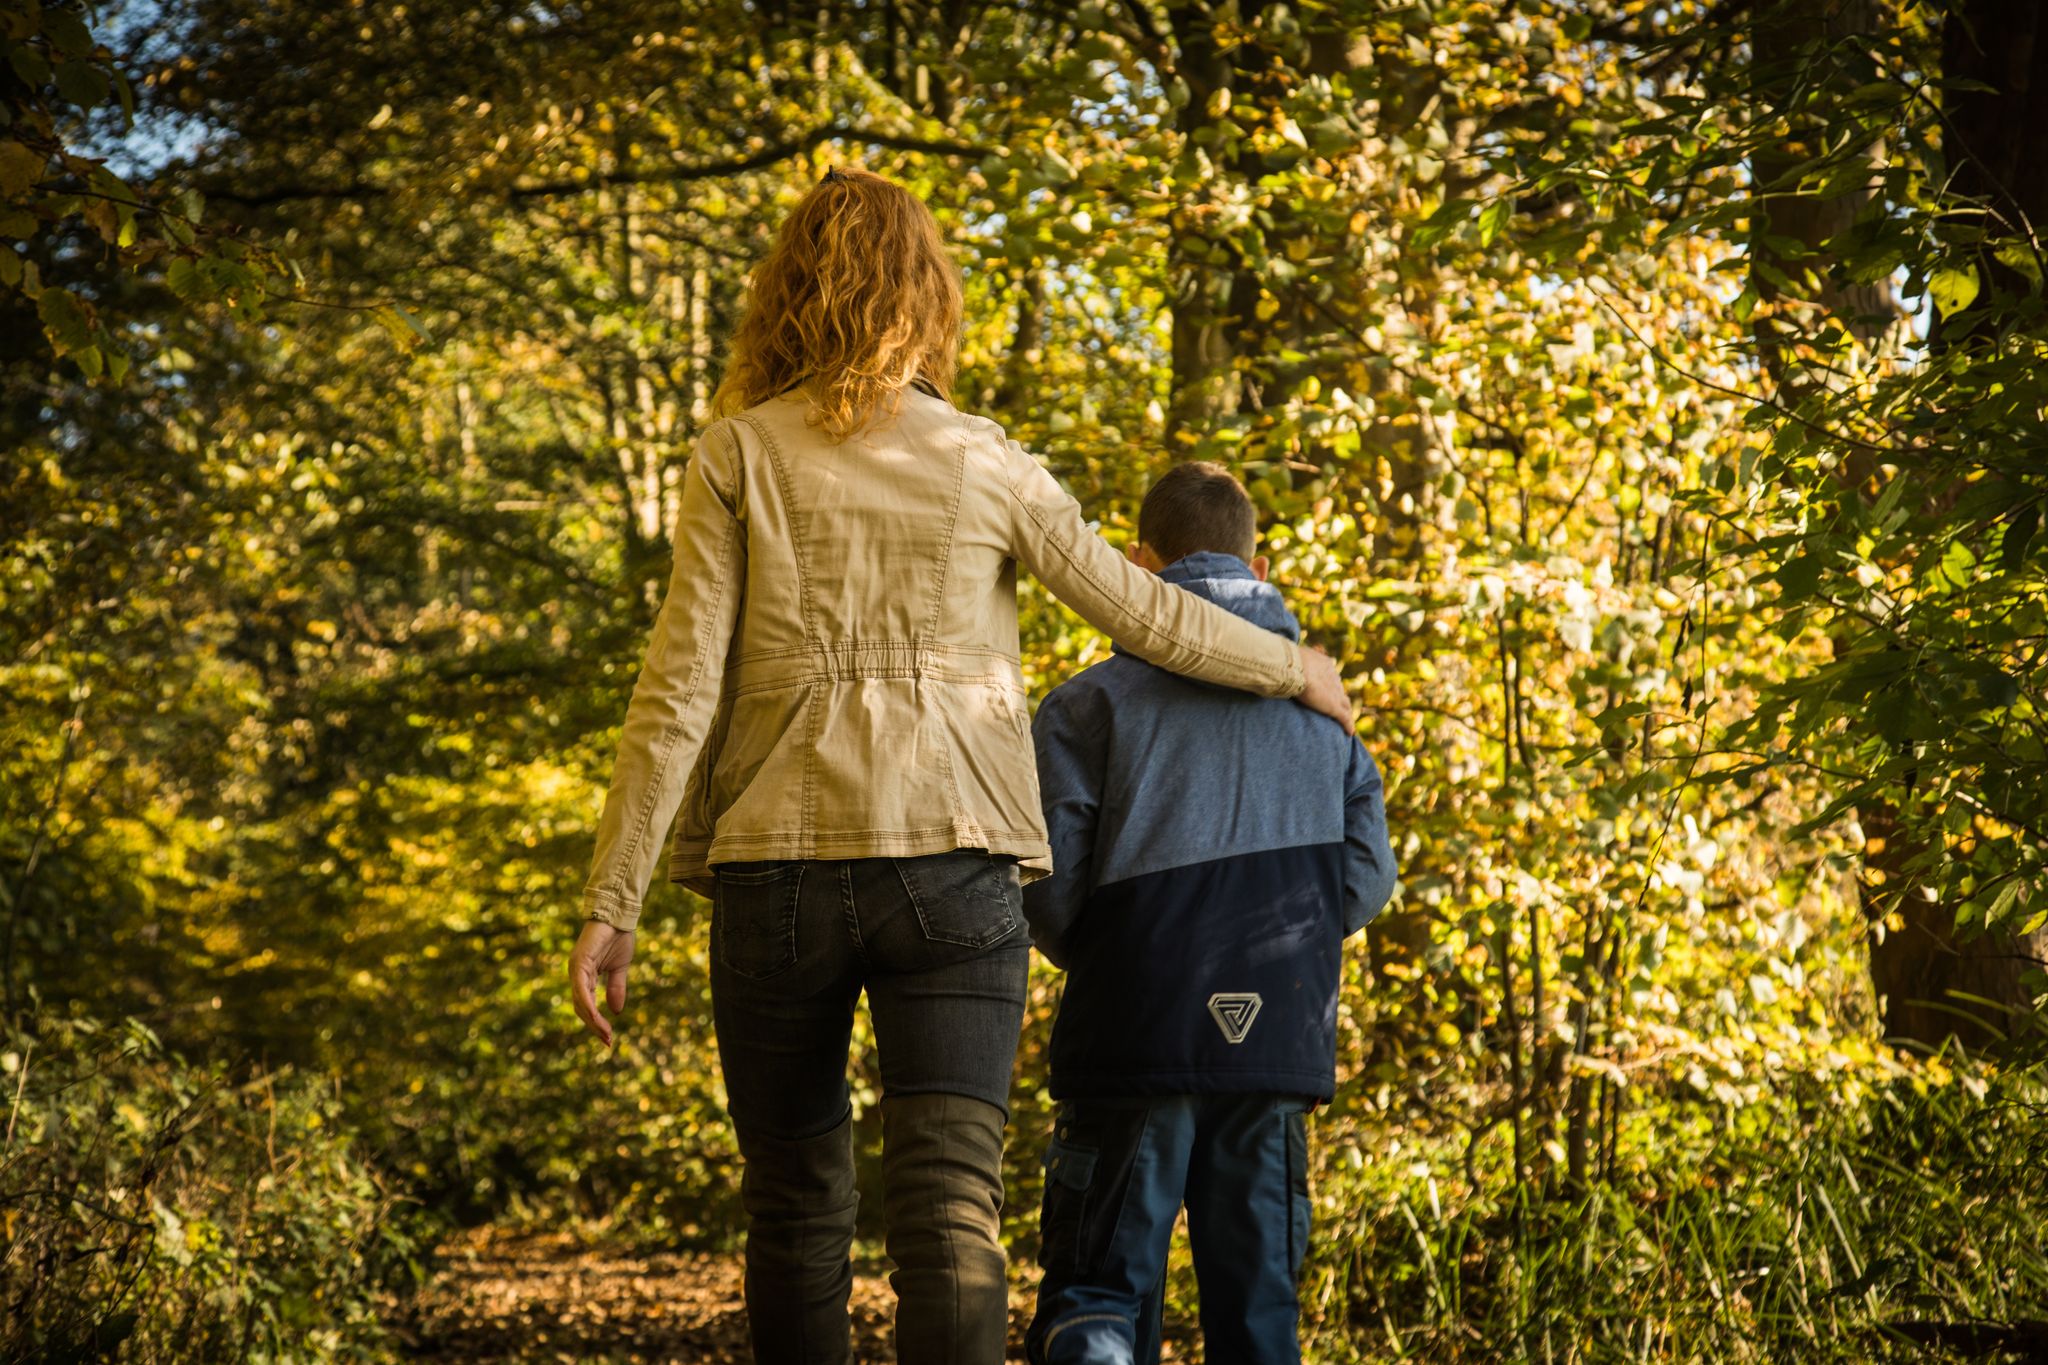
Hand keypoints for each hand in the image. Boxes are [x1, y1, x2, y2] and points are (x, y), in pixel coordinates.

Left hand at [569, 920, 634, 1049]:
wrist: (619, 916)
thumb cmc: (618, 937)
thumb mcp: (619, 969)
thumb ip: (615, 988)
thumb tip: (616, 1012)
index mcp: (585, 976)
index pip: (587, 1006)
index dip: (596, 1023)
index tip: (608, 1038)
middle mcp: (576, 974)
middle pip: (581, 1008)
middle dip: (594, 1026)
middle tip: (607, 1041)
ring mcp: (576, 969)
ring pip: (580, 1002)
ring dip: (592, 1020)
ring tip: (605, 1033)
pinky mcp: (579, 963)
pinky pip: (582, 989)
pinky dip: (588, 1005)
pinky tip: (597, 1017)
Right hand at [1296, 645, 1354, 728]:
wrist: (1294, 667)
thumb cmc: (1288, 662)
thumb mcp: (1290, 659)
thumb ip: (1290, 663)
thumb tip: (1276, 665)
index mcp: (1325, 665)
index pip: (1331, 677)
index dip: (1331, 685)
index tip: (1329, 691)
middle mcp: (1333, 678)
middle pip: (1340, 691)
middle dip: (1341, 698)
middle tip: (1340, 707)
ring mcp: (1335, 693)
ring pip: (1346, 705)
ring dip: (1346, 712)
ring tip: (1346, 721)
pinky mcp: (1334, 707)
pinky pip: (1345, 718)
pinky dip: (1348, 725)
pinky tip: (1349, 732)